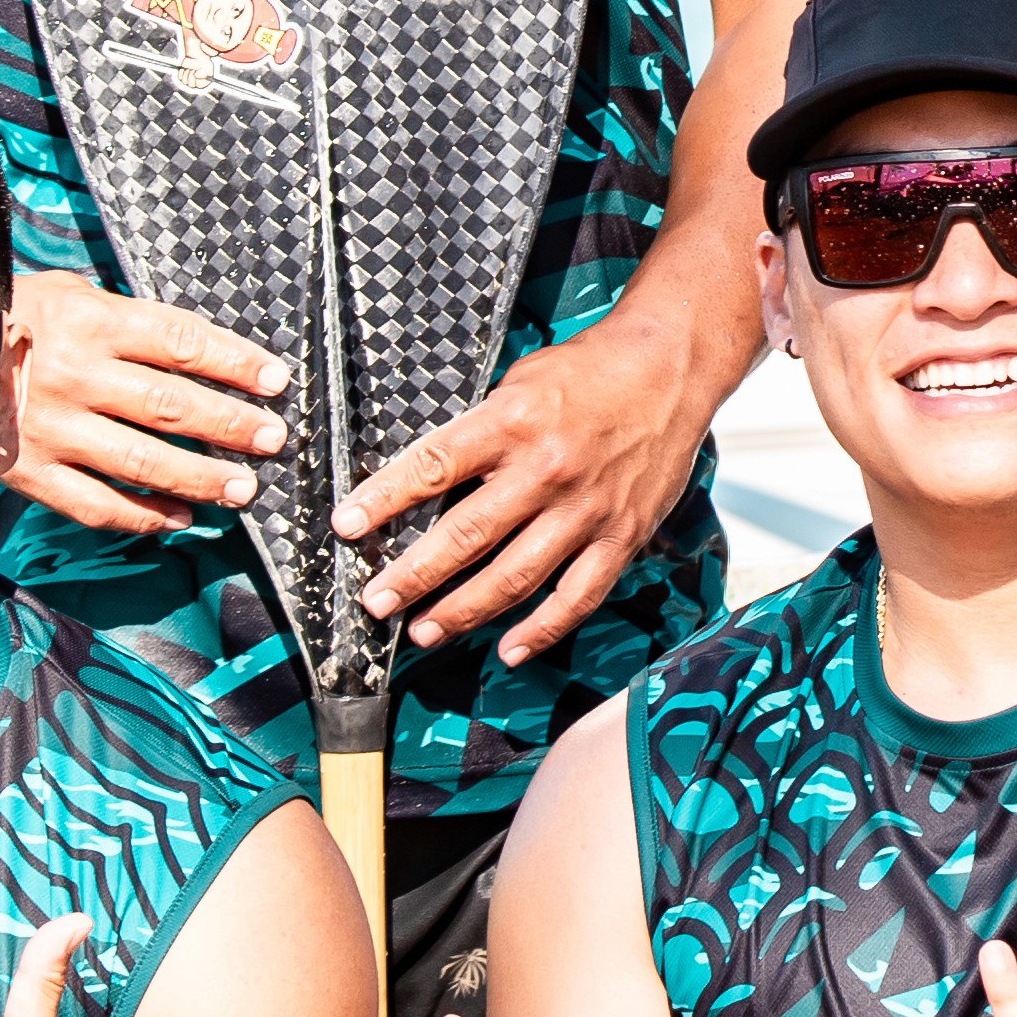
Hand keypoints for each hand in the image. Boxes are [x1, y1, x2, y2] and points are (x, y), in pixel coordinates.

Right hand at [3, 265, 285, 533]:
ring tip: (243, 487)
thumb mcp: (68, 293)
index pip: (181, 344)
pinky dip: (144, 516)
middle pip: (171, 406)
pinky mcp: (29, 473)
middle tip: (273, 438)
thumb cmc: (13, 316)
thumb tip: (197, 349)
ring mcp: (51, 430)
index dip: (235, 363)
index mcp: (90, 322)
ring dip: (201, 478)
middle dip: (231, 425)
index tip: (275, 380)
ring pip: (142, 461)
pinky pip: (96, 504)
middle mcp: (75, 377)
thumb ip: (126, 319)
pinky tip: (181, 518)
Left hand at [346, 306, 712, 664]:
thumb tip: (428, 481)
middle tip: (375, 602)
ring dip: (462, 611)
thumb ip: (479, 431)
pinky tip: (508, 648)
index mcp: (513, 422)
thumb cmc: (587, 371)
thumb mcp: (520, 381)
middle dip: (412, 575)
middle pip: (466, 536)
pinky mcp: (622, 535)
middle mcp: (547, 469)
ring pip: (515, 576)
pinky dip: (542, 629)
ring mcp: (587, 508)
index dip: (384, 500)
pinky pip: (577, 596)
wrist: (670, 368)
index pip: (433, 466)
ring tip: (422, 630)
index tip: (346, 527)